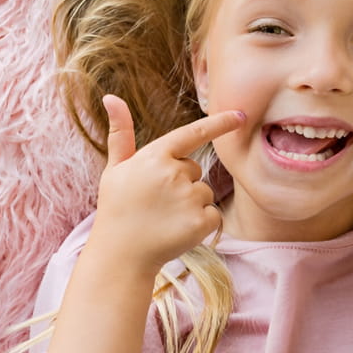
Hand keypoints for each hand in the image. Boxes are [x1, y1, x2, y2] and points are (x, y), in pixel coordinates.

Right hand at [91, 95, 244, 275]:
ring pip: (204, 192)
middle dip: (181, 182)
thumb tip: (111, 97)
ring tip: (164, 217)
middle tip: (156, 201)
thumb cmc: (116, 208)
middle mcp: (173, 173)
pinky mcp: (200, 222)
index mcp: (154, 156)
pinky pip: (213, 215)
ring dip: (191, 204)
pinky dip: (201, 223)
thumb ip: (120, 133)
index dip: (219, 123)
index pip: (193, 134)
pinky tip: (178, 230)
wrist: (120, 255)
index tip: (241, 115)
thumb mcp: (115, 169)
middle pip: (194, 169)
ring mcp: (188, 198)